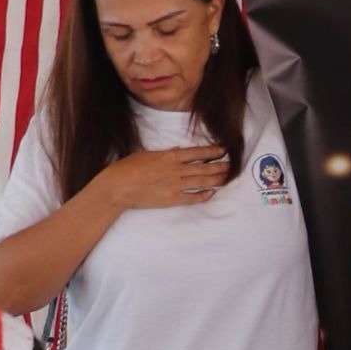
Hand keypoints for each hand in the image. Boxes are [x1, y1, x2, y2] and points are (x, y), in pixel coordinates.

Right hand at [94, 145, 228, 209]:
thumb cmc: (128, 167)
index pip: (197, 153)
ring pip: (201, 182)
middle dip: (219, 166)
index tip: (223, 150)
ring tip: (227, 177)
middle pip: (203, 167)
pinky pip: (192, 198)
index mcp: (169, 157)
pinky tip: (211, 193)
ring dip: (216, 179)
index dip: (212, 151)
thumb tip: (178, 151)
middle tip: (232, 165)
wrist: (118, 186)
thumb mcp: (146, 154)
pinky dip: (203, 195)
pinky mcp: (172, 199)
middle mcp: (176, 170)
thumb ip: (165, 153)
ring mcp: (175, 185)